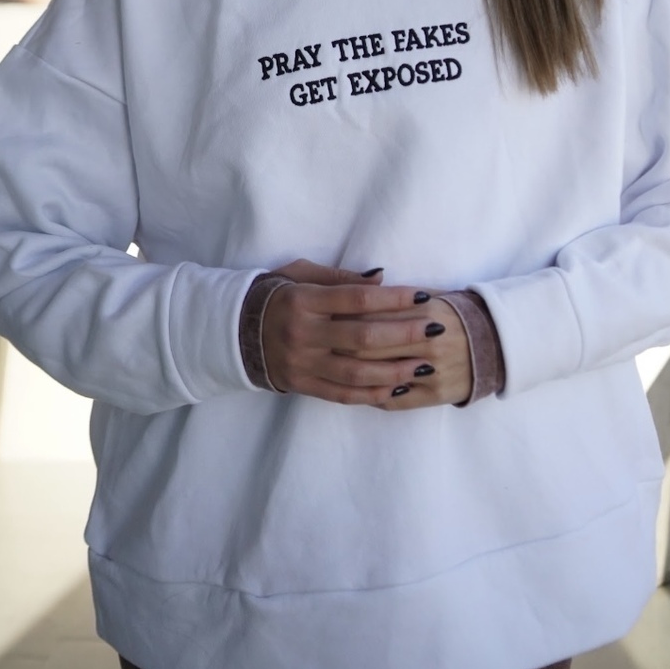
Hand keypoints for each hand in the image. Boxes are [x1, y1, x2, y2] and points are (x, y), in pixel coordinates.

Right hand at [262, 260, 473, 409]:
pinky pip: (342, 394)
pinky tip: (397, 389)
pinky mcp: (302, 384)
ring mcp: (302, 363)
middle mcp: (303, 333)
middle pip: (362, 338)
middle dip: (403, 334)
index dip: (392, 298)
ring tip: (423, 365)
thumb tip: (381, 278)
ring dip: (394, 370)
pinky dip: (371, 394)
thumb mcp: (300, 273)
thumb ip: (340, 277)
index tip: (421, 296)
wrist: (235, 329)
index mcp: (304, 300)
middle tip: (435, 329)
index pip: (357, 300)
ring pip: (356, 372)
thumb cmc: (276, 294)